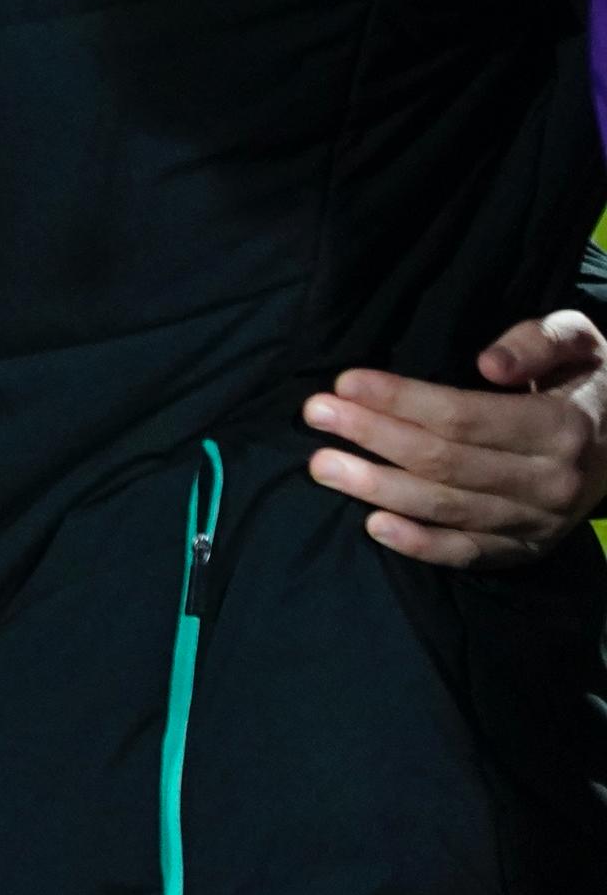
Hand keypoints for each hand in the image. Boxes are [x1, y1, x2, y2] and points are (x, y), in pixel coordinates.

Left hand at [304, 312, 606, 568]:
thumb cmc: (588, 379)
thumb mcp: (580, 340)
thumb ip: (539, 340)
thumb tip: (491, 364)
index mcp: (562, 427)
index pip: (465, 416)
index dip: (402, 401)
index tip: (345, 381)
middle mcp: (553, 482)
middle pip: (446, 462)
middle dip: (374, 436)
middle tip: (314, 414)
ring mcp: (541, 523)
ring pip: (448, 509)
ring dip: (378, 489)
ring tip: (321, 465)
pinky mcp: (528, 549)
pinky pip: (470, 554)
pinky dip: (421, 546)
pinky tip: (373, 527)